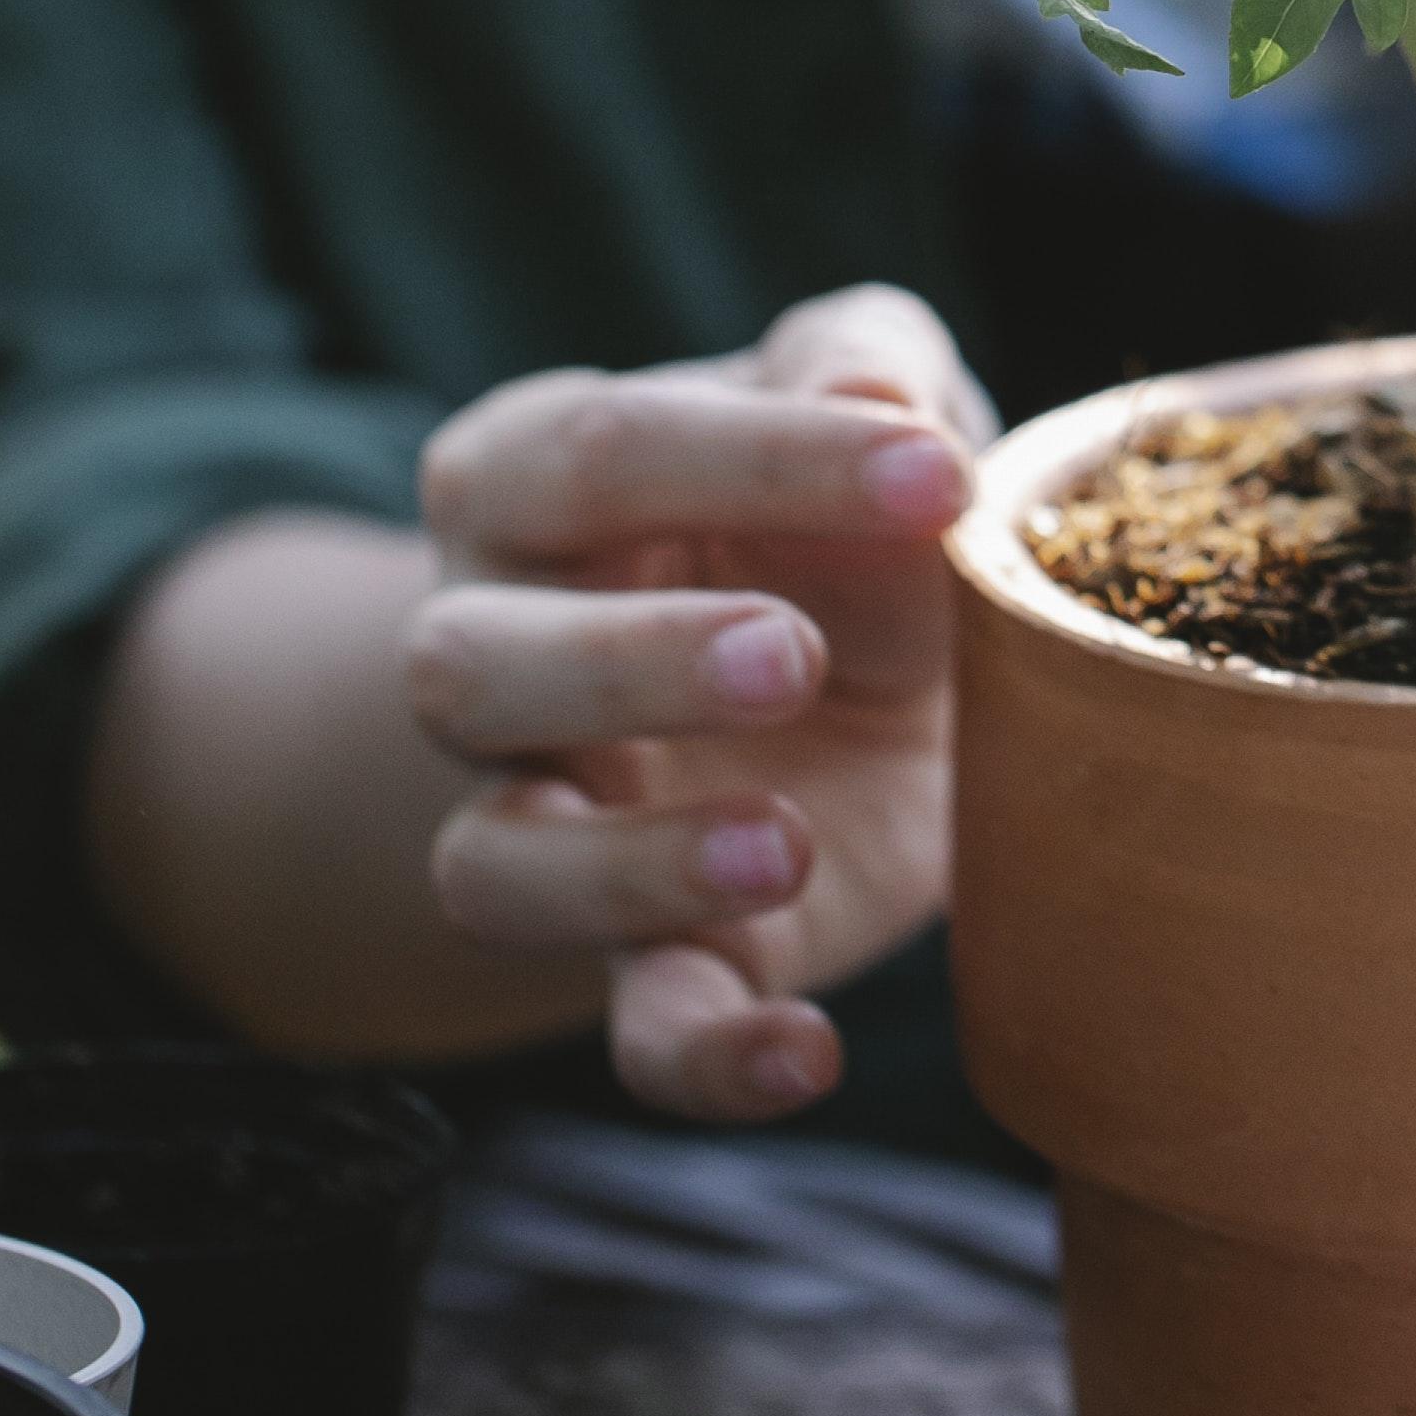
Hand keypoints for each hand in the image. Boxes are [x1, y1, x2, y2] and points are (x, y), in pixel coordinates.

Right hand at [403, 286, 990, 1121]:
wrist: (891, 678)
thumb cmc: (847, 507)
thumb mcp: (875, 399)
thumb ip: (868, 358)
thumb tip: (876, 390)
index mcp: (533, 475)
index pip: (605, 452)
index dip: (766, 459)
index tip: (939, 475)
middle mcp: (494, 649)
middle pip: (475, 665)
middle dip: (628, 662)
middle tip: (792, 654)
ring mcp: (550, 819)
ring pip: (497, 869)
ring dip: (633, 868)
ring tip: (786, 845)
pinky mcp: (645, 956)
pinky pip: (628, 1029)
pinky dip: (704, 1057)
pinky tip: (811, 1051)